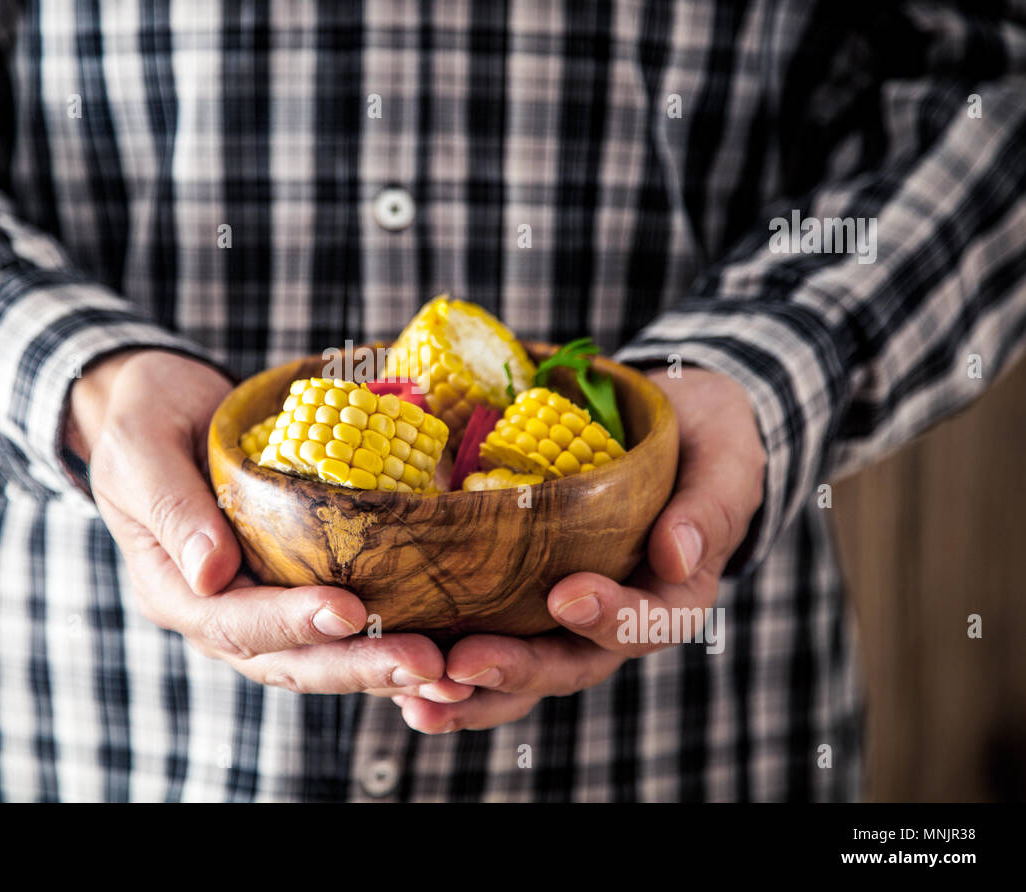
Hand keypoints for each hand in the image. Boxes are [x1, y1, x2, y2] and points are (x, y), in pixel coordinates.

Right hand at [67, 349, 468, 698]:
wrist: (165, 405)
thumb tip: (210, 574)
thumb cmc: (146, 416)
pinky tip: (437, 647)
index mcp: (172, 586)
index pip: (233, 622)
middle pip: (287, 659)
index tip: (349, 610)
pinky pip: (337, 630)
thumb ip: (169, 504)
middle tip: (425, 662)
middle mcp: (216, 611)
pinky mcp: (291, 586)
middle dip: (356, 664)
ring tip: (441, 664)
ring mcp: (256, 604)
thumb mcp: (140, 445)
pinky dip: (382, 643)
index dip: (291, 622)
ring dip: (378, 665)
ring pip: (319, 657)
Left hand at [391, 366, 766, 732]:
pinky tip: (397, 678)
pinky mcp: (520, 600)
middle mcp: (615, 620)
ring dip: (468, 690)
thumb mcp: (724, 459)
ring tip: (414, 697)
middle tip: (461, 664)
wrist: (668, 425)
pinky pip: (486, 639)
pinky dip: (444, 666)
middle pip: (569, 662)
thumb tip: (677, 555)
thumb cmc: (703, 440)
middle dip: (515, 668)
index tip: (566, 596)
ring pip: (520, 669)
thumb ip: (708, 506)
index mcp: (673, 595)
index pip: (647, 622)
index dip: (608, 617)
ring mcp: (563, 618)